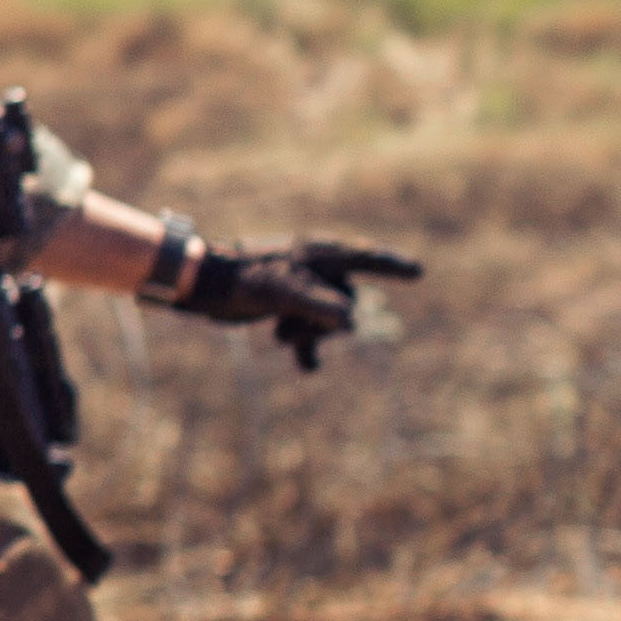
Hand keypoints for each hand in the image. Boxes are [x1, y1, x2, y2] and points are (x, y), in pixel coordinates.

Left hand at [168, 236, 421, 368]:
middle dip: (327, 323)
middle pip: (348, 302)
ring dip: (309, 335)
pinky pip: (310, 332)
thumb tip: (352, 323)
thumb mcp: (283, 291)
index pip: (367, 259)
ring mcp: (303, 287)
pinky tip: (307, 367)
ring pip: (329, 320)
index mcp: (320, 254)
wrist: (203, 284)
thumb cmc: (243, 277)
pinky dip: (307, 349)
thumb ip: (320, 306)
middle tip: (292, 329)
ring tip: (280, 338)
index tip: (418, 272)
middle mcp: (316, 268)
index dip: (393, 266)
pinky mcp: (287, 305)